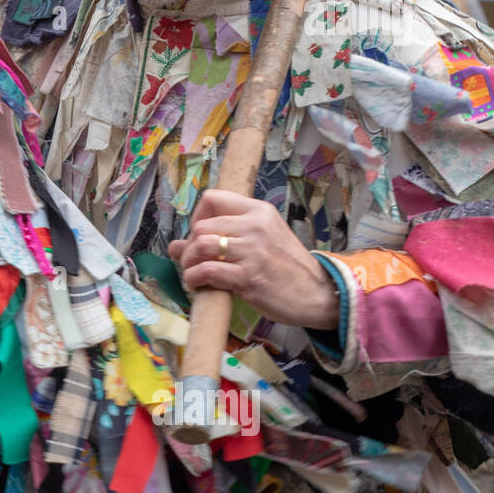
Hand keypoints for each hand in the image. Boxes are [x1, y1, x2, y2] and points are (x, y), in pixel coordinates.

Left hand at [166, 190, 339, 330]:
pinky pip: (206, 271)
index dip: (197, 217)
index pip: (212, 198)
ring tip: (192, 272)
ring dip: (187, 262)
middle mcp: (255, 226)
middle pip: (201, 225)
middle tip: (193, 261)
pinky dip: (193, 278)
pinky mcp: (248, 277)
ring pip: (199, 245)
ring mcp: (252, 251)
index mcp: (259, 211)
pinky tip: (197, 285)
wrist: (319, 293)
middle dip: (188, 245)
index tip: (199, 235)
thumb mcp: (261, 240)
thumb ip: (223, 237)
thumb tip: (174, 246)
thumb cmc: (287, 267)